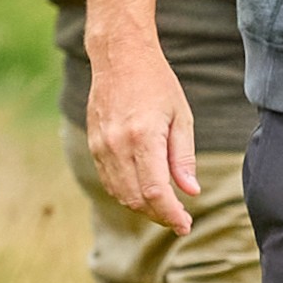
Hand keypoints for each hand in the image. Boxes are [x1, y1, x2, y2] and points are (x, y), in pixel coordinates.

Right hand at [78, 0, 197, 230]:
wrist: (119, 57)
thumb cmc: (158, 84)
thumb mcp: (181, 117)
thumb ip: (183, 157)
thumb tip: (190, 191)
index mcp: (143, 137)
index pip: (155, 192)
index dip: (170, 215)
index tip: (186, 224)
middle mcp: (117, 145)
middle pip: (135, 198)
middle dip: (158, 216)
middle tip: (180, 220)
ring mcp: (101, 145)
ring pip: (119, 192)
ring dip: (142, 208)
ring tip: (165, 209)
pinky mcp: (93, 143)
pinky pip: (108, 179)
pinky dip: (126, 193)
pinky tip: (144, 193)